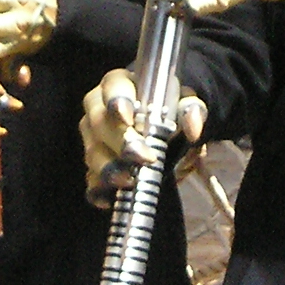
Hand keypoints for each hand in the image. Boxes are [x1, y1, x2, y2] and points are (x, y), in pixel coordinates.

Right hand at [79, 67, 206, 202]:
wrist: (163, 129)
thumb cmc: (168, 109)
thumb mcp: (184, 104)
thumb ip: (192, 110)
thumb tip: (193, 126)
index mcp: (119, 85)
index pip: (113, 87)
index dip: (117, 101)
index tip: (128, 117)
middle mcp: (98, 110)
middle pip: (99, 123)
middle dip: (120, 142)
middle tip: (144, 157)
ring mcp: (92, 140)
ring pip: (93, 154)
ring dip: (110, 169)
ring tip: (130, 180)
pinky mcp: (93, 168)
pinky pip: (91, 181)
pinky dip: (100, 192)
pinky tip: (110, 199)